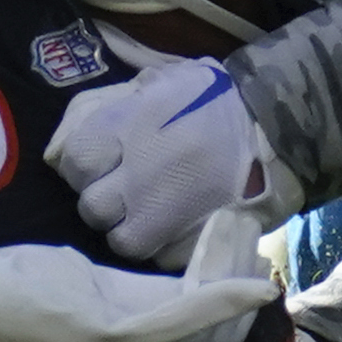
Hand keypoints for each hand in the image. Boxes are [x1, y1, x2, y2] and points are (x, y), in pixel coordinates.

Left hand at [46, 43, 301, 263]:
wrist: (274, 126)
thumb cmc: (214, 99)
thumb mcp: (161, 84)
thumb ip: (115, 109)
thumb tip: (66, 145)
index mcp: (125, 129)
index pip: (74, 163)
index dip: (85, 168)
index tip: (104, 165)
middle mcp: (136, 173)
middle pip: (92, 208)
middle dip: (105, 203)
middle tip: (128, 194)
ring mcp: (162, 213)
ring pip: (120, 241)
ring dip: (130, 230)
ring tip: (151, 215)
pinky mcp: (190, 242)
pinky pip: (158, 257)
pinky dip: (164, 247)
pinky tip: (178, 228)